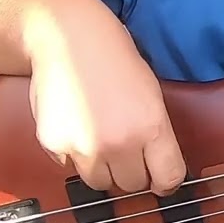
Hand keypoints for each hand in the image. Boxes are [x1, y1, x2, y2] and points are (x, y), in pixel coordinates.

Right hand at [26, 0, 186, 194]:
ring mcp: (84, 147)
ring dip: (104, 169)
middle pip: (132, 185)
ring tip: (101, 140)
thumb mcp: (152, 94)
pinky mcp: (55, 146)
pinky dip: (75, 156)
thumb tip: (158, 167)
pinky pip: (70, 167)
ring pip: (100, 183)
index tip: (161, 178)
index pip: (168, 178)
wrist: (66, 37)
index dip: (166, 181)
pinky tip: (77, 127)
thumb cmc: (113, 58)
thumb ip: (156, 134)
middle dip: (133, 173)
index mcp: (151, 127)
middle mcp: (119, 143)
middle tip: (128, 153)